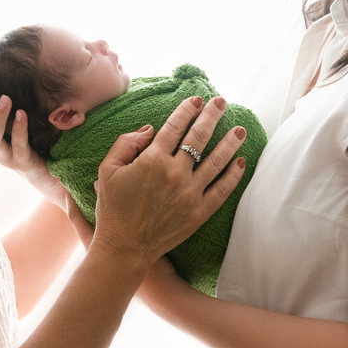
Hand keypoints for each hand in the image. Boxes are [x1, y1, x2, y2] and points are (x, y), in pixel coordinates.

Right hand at [0, 71, 66, 207]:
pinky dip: (19, 130)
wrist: (45, 169)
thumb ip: (2, 100)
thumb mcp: (11, 118)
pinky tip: (22, 114)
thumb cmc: (26, 138)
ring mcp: (3, 156)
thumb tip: (1, 69)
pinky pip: (18, 146)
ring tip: (6, 99)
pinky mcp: (21, 163)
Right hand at [90, 96, 247, 265]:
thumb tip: (150, 129)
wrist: (124, 248)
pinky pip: (222, 190)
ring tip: (240, 129)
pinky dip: (233, 175)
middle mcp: (175, 173)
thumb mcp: (107, 170)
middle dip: (211, 116)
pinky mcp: (199, 213)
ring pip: (216, 161)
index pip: (175, 126)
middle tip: (221, 102)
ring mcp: (190, 193)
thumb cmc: (113, 208)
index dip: (187, 110)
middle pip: (199, 137)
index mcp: (152, 160)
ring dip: (230, 142)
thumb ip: (125, 143)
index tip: (197, 100)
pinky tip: (240, 162)